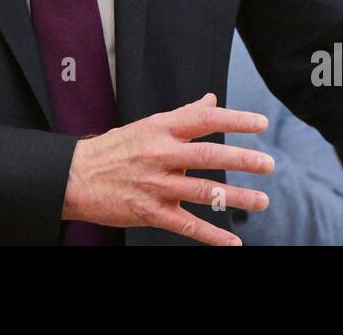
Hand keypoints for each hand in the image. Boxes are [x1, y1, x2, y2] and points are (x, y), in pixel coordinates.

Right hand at [61, 93, 273, 244]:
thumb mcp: (148, 124)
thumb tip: (211, 100)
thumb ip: (184, 115)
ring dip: (234, 198)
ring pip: (201, 192)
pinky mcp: (150, 212)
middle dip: (240, 160)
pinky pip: (186, 225)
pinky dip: (211, 236)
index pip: (203, 120)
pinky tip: (232, 243)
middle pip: (206, 156)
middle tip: (267, 164)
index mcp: (160, 129)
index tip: (260, 123)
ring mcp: (155, 185)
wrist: (76, 176)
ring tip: (261, 200)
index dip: (234, 120)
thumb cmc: (113, 149)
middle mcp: (160, 155)